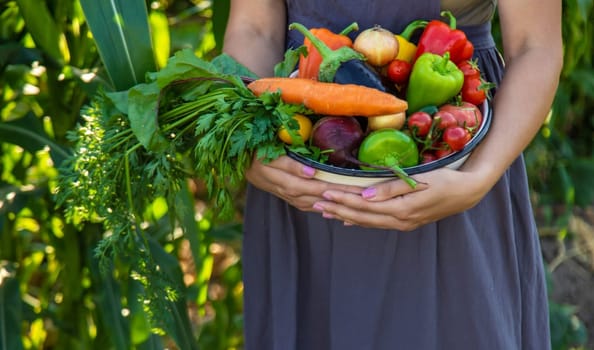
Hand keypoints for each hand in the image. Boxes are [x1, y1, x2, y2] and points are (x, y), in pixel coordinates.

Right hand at [246, 155, 363, 211]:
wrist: (237, 160)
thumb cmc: (254, 148)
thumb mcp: (268, 150)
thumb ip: (289, 162)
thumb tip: (312, 172)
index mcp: (277, 177)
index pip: (310, 185)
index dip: (330, 187)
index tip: (350, 185)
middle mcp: (282, 190)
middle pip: (315, 196)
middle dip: (338, 196)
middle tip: (359, 195)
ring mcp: (284, 195)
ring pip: (312, 204)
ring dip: (332, 204)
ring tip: (352, 202)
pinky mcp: (286, 197)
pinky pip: (307, 206)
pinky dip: (322, 208)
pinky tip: (335, 208)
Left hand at [312, 167, 492, 230]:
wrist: (467, 192)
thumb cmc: (445, 180)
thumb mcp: (421, 181)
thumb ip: (391, 188)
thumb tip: (364, 196)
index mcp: (401, 209)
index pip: (364, 206)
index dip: (342, 200)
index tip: (324, 193)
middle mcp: (399, 220)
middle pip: (361, 216)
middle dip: (337, 209)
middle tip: (316, 203)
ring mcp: (402, 223)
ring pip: (367, 221)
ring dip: (345, 216)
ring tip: (325, 211)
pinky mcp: (405, 221)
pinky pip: (377, 222)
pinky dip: (360, 220)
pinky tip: (348, 219)